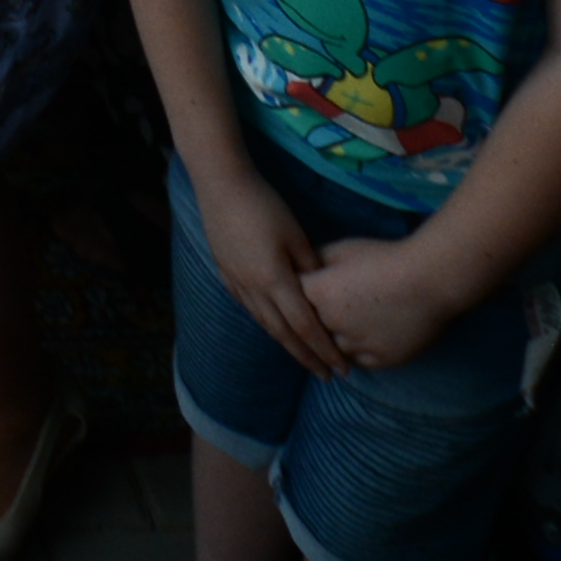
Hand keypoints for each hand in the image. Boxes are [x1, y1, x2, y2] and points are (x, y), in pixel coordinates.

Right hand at [197, 157, 344, 375]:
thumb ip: (310, 267)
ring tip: (302, 356)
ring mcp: (237, 283)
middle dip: (306, 356)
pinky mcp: (226, 273)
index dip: (324, 350)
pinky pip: (248, 307)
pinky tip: (270, 324)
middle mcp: (254, 290)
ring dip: (285, 343)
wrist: (221, 186)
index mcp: (275, 282)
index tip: (340, 368)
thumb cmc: (264, 205)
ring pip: (264, 323)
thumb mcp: (295, 234)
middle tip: (325, 375)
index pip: (305, 327)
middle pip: (284, 334)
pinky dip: (264, 322)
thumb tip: (321, 290)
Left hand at [300, 233, 461, 372]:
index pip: (293, 297)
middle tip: (328, 310)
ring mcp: (354, 344)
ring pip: (332, 347)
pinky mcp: (377, 360)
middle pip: (311, 325)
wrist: (430, 280)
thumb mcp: (343, 248)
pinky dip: (358, 350)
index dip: (299, 293)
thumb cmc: (385, 258)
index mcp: (318, 292)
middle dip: (315, 317)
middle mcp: (330, 322)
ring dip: (336, 338)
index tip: (304, 291)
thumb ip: (316, 260)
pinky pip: (358, 360)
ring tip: (350, 325)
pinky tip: (365, 338)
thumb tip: (303, 269)